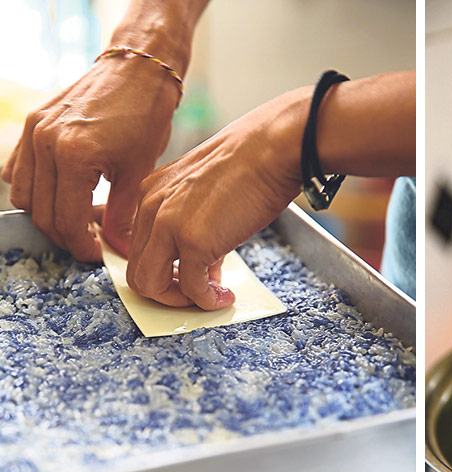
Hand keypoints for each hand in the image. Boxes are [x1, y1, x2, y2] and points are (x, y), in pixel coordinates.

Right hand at [1, 57, 178, 260]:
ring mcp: (33, 132)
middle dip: (65, 236)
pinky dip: (36, 189)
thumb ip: (122, 216)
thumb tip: (120, 251)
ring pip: (24, 195)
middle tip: (90, 243)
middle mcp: (44, 143)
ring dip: (48, 215)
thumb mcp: (138, 172)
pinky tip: (63, 194)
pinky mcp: (31, 124)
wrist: (137, 71)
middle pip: (41, 213)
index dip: (82, 246)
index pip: (66, 221)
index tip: (98, 255)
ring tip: (78, 221)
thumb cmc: (145, 116)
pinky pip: (18, 170)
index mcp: (73, 157)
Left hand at [126, 91, 307, 309]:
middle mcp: (151, 208)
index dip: (163, 268)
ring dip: (179, 301)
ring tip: (208, 298)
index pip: (139, 245)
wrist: (272, 149)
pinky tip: (224, 297)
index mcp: (152, 193)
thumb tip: (207, 264)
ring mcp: (170, 226)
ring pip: (150, 285)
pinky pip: (192, 289)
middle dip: (167, 291)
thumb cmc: (251, 163)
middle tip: (196, 294)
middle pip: (137, 270)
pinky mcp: (195, 242)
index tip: (186, 277)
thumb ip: (197, 225)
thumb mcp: (208, 193)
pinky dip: (208, 301)